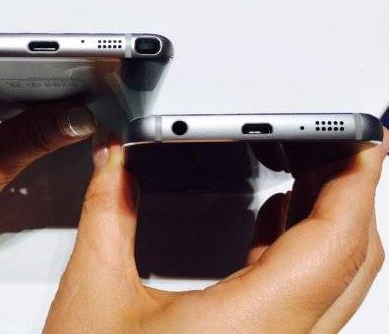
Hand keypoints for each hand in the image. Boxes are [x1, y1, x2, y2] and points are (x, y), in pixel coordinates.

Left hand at [0, 53, 95, 276]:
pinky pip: (7, 100)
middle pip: (12, 64)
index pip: (2, 54)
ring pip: (13, 83)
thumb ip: (31, 139)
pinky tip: (55, 120)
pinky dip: (31, 111)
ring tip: (81, 107)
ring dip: (45, 96)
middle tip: (96, 91)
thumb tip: (77, 117)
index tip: (88, 69)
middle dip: (55, 79)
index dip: (49, 61)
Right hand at [45, 131, 387, 332]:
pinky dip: (304, 249)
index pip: (334, 245)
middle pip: (350, 261)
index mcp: (246, 329)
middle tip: (343, 143)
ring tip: (317, 168)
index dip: (357, 185)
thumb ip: (108, 211)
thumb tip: (115, 159)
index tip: (364, 141)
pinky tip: (279, 218)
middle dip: (353, 194)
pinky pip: (308, 298)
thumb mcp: (93, 294)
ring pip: (336, 281)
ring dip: (332, 220)